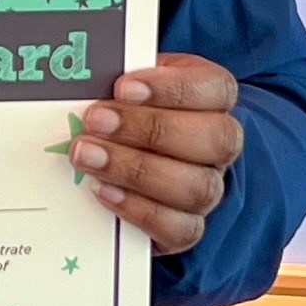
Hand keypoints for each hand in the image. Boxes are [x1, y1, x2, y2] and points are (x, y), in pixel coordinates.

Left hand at [68, 54, 242, 255]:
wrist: (130, 153)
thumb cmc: (129, 107)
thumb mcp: (128, 82)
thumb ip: (119, 75)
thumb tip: (85, 76)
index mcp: (213, 98)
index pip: (217, 89)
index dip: (173, 88)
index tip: (123, 86)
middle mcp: (220, 145)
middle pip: (214, 139)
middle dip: (150, 129)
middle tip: (96, 121)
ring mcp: (209, 188)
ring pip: (197, 187)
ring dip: (135, 170)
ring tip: (87, 155)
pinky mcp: (189, 226)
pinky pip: (180, 229)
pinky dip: (138, 210)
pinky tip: (102, 191)